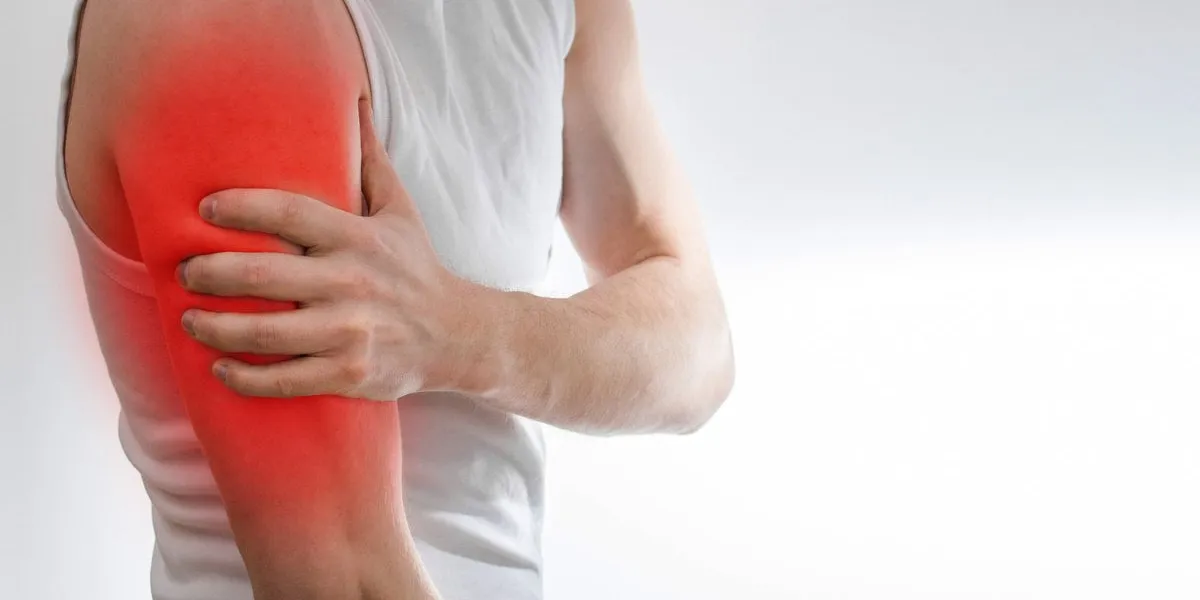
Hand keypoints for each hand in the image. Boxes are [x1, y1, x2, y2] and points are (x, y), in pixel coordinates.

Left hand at [178, 101, 482, 399]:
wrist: (457, 335)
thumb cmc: (417, 268)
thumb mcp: (400, 210)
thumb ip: (369, 160)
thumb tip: (353, 99)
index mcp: (359, 237)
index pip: (290, 213)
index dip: (241, 207)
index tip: (204, 208)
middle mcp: (353, 282)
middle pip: (263, 274)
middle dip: (209, 273)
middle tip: (186, 271)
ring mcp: (350, 332)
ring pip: (265, 331)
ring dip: (214, 327)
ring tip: (189, 319)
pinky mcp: (349, 373)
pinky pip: (285, 379)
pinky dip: (245, 377)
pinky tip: (220, 368)